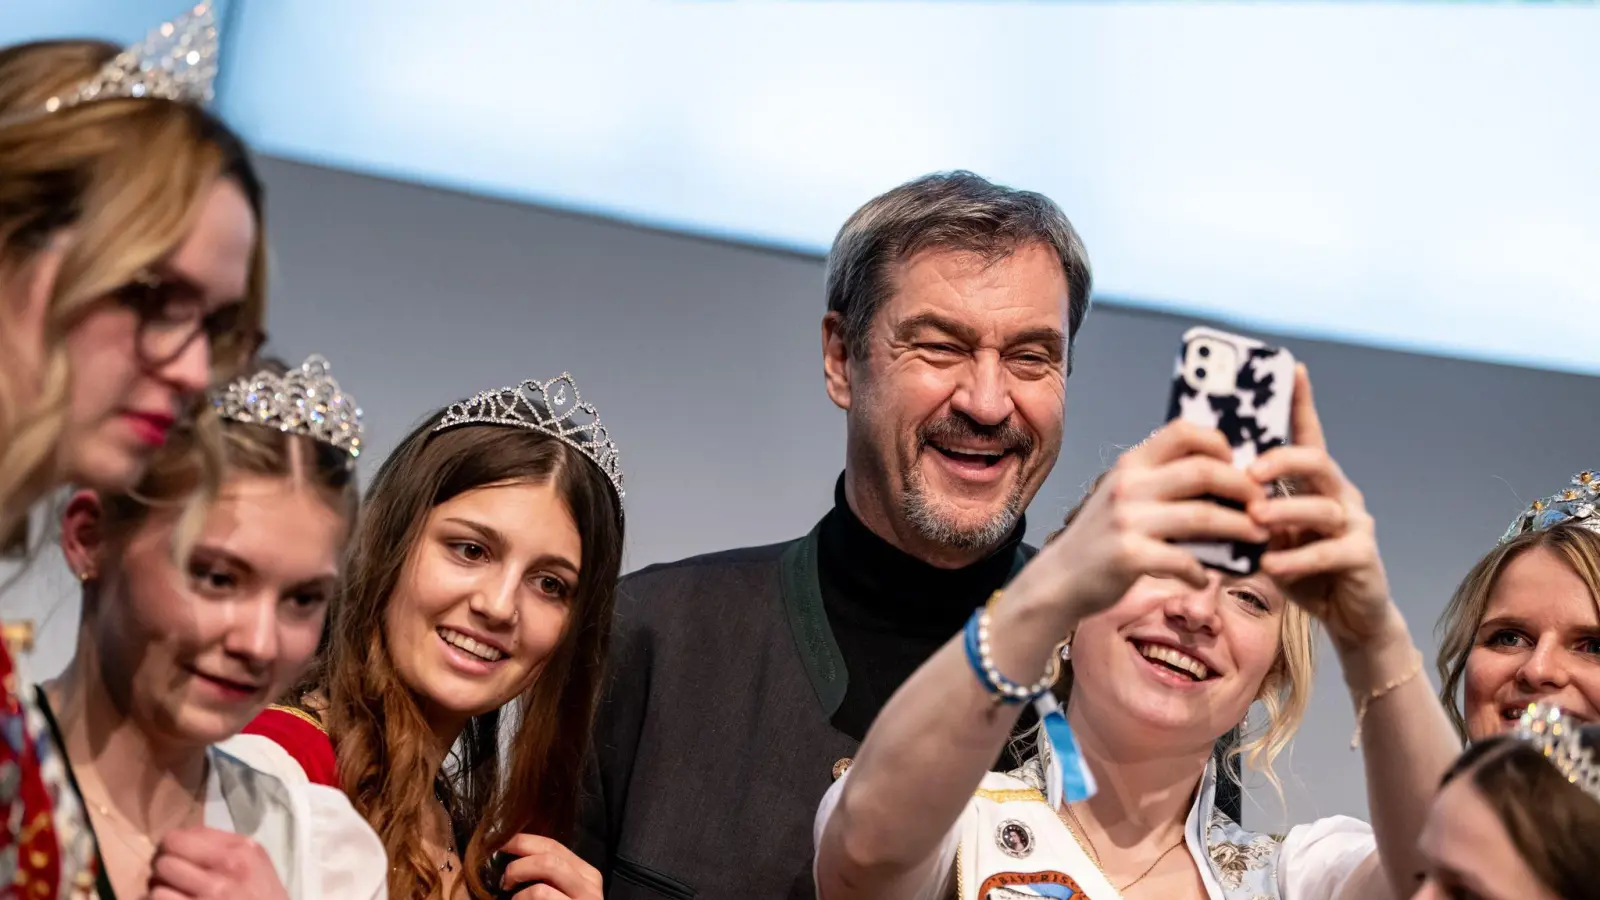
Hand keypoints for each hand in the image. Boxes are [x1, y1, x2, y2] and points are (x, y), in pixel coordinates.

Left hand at [146, 827, 287, 899]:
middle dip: (163, 869)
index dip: (171, 848)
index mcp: (242, 849)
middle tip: (171, 879)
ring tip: (174, 895)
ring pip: (157, 883)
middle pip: (165, 857)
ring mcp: (211, 895)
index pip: (182, 836)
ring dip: (160, 891)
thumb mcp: (256, 864)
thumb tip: (180, 840)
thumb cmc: (263, 898)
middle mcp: (227, 867)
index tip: (177, 859)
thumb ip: (223, 847)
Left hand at [499, 834, 602, 899]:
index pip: (553, 845)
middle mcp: (589, 883)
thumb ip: (546, 878)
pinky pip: (541, 892)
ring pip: (547, 867)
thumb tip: (512, 855)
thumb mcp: (558, 895)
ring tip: (508, 893)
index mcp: (585, 874)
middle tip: (502, 875)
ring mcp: (585, 898)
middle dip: (519, 858)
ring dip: (519, 875)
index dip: (523, 841)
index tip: (499, 844)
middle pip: (549, 854)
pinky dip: (521, 898)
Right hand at [1009, 418, 1267, 627]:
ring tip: (1258, 536)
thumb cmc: (1100, 540)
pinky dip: (1203, 570)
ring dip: (1241, 527)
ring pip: (1204, 516)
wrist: (1058, 580)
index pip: (1184, 431)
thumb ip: (1159, 483)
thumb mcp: (1123, 498)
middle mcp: (1129, 485)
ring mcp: (1128, 520)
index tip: (1239, 465)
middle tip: (1263, 504)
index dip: (1220, 443)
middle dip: (1244, 487)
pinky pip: (1186, 560)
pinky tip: (1204, 577)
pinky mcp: (1130, 556)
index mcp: (1131, 465)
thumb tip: (1220, 477)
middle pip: (1204, 471)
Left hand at [1248, 366, 1404, 651]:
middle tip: (1249, 474)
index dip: (1302, 404)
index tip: (1293, 370)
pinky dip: (1296, 559)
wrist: (1348, 617)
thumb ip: (1248, 511)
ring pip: (1322, 507)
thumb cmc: (1301, 569)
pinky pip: (1330, 552)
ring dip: (1284, 512)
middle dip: (1281, 462)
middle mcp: (1339, 495)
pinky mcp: (1363, 558)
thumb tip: (1200, 489)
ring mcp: (1355, 525)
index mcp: (1314, 483)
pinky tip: (1270, 565)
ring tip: (1254, 520)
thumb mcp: (1269, 535)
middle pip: (1317, 461)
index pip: (1308, 435)